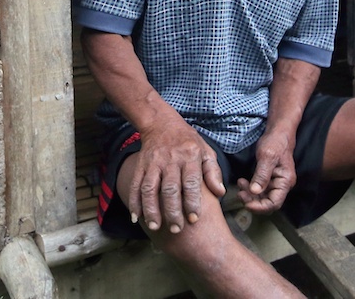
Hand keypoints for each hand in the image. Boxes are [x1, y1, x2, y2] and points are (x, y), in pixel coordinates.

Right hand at [126, 117, 225, 233]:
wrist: (162, 124)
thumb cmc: (188, 142)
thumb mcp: (206, 151)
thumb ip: (213, 172)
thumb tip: (220, 193)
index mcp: (190, 156)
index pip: (191, 182)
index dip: (192, 201)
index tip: (194, 219)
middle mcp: (171, 160)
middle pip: (170, 188)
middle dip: (172, 211)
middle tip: (176, 229)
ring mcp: (153, 163)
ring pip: (150, 188)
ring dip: (151, 209)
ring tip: (155, 227)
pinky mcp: (141, 165)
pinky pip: (136, 184)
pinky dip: (134, 201)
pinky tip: (136, 217)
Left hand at [236, 129, 295, 214]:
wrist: (278, 133)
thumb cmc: (275, 142)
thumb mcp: (267, 156)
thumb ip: (261, 175)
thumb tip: (254, 191)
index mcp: (285, 181)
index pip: (274, 203)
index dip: (260, 207)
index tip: (246, 204)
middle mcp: (282, 185)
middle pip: (268, 203)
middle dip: (253, 201)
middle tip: (240, 193)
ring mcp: (276, 183)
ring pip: (263, 198)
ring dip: (250, 195)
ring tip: (240, 185)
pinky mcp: (270, 180)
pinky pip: (260, 190)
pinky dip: (251, 189)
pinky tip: (243, 182)